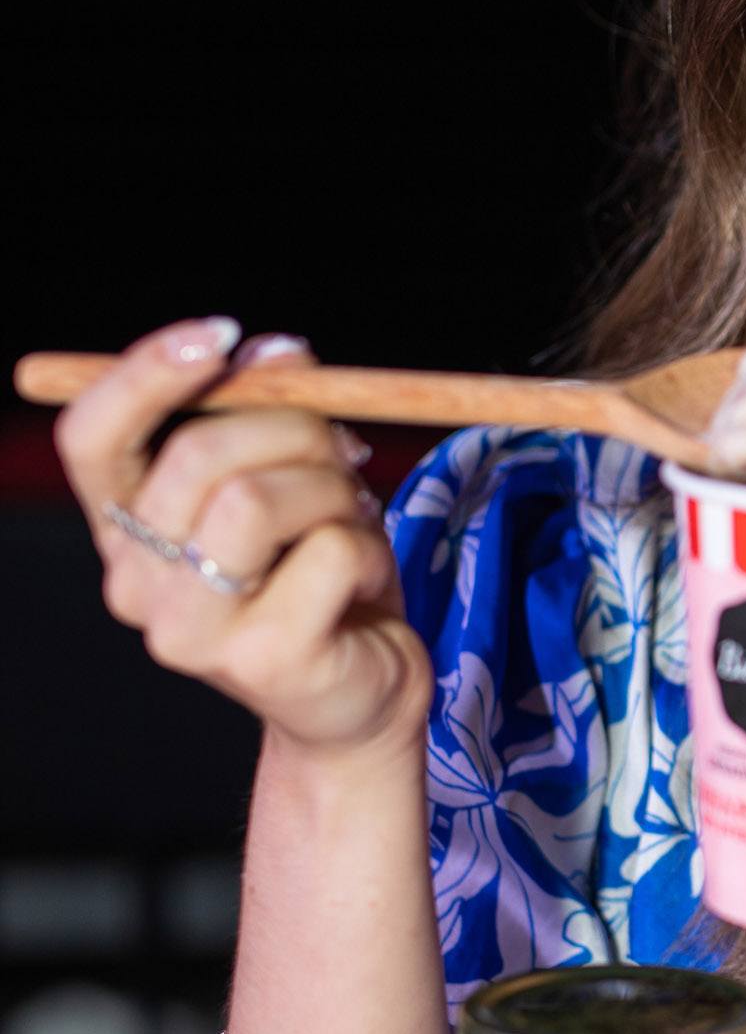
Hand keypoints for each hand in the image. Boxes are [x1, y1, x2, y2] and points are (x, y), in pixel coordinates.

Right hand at [56, 318, 432, 757]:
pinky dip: (367, 546)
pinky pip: (327, 551)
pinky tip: (363, 578)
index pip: (91, 437)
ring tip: (350, 518)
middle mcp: (135, 584)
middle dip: (293, 427)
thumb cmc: (318, 579)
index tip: (221, 336)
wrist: (361, 698)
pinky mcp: (262, 660)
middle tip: (344, 448)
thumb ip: (265, 414)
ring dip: (332, 489)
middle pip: (196, 455)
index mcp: (124, 529)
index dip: (145, 374)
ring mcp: (189, 632)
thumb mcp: (288, 481)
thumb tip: (280, 352)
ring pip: (258, 498)